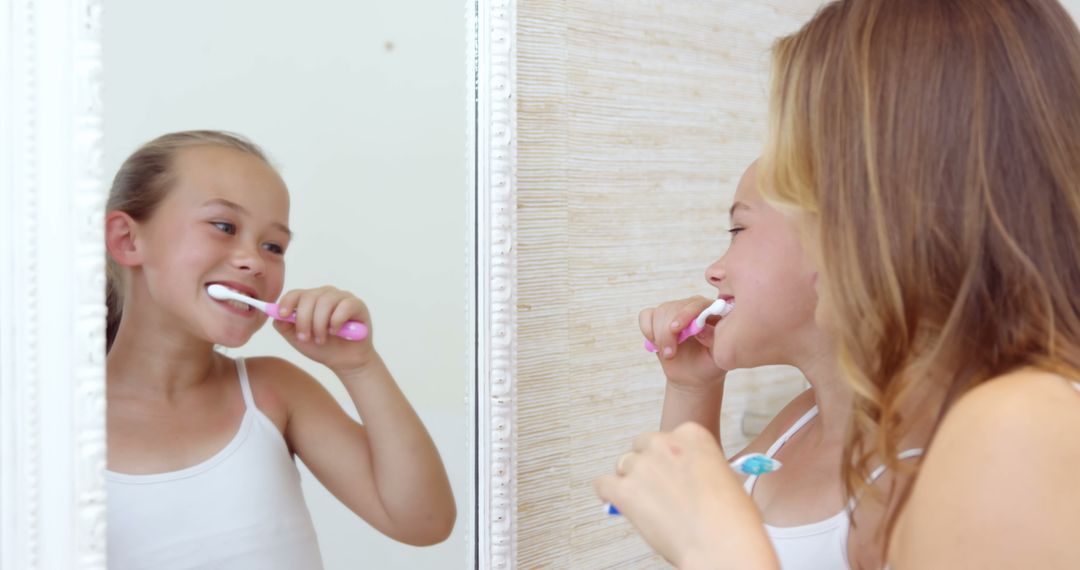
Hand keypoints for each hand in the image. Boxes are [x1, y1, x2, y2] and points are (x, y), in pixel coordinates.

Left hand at [272, 286, 374, 372]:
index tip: (283, 315)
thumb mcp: (298, 339)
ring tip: (321, 339)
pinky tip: (336, 332)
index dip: (287, 302)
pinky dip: (337, 321)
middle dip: (304, 320)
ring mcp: (342, 297)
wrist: (344, 361)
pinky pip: (344, 306)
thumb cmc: (323, 348)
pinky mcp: (357, 304)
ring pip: (325, 301)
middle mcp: (326, 294)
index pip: (296, 293)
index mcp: (310, 300)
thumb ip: (284, 326)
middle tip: (305, 338)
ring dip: (320, 324)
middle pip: (309, 297)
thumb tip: (276, 315)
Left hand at [594, 422, 778, 569]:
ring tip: (646, 505)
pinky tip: (621, 505)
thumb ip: (699, 467)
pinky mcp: (624, 490)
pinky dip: (609, 494)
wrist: (722, 544)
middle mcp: (663, 443)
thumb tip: (683, 478)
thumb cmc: (732, 519)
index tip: (672, 474)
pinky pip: (603, 484)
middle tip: (657, 490)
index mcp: (692, 435)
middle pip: (642, 447)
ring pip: (623, 465)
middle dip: (647, 466)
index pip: (667, 438)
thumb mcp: (725, 477)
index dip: (669, 459)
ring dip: (631, 481)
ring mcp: (642, 466)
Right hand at [640, 296, 726, 390]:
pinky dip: (647, 330)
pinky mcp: (657, 317)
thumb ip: (713, 340)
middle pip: (674, 308)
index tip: (675, 330)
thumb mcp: (718, 356)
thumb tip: (700, 327)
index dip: (684, 314)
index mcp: (711, 312)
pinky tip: (656, 344)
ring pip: (660, 312)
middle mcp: (692, 307)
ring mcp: (674, 311)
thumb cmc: (708, 364)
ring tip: (668, 354)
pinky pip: (646, 316)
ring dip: (659, 335)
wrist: (692, 374)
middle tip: (670, 354)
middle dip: (668, 333)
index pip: (697, 304)